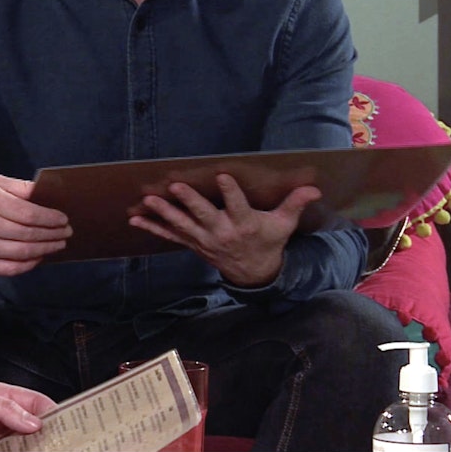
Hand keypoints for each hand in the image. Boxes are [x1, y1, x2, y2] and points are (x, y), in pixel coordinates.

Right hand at [0, 175, 71, 275]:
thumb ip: (18, 187)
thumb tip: (44, 194)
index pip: (29, 214)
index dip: (51, 219)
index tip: (63, 219)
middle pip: (29, 235)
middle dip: (53, 234)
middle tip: (66, 232)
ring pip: (23, 253)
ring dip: (46, 250)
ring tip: (57, 244)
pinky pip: (11, 269)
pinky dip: (29, 264)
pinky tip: (39, 257)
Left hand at [127, 173, 320, 287]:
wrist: (254, 274)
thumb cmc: (269, 242)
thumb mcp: (284, 225)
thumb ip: (294, 204)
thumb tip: (315, 187)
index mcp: (245, 225)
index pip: (237, 206)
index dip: (230, 192)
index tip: (221, 176)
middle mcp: (222, 233)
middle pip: (204, 216)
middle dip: (189, 202)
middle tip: (175, 187)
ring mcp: (204, 240)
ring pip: (182, 225)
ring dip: (164, 213)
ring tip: (147, 200)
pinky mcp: (192, 244)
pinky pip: (169, 236)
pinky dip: (152, 227)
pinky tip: (134, 219)